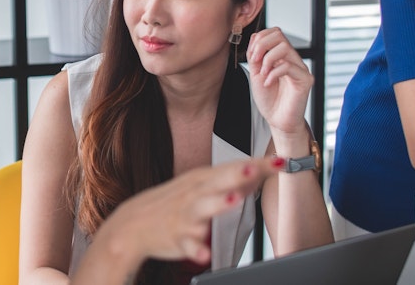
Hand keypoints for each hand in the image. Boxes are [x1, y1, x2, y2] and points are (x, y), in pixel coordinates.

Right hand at [91, 157, 283, 266]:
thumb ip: (230, 181)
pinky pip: (187, 245)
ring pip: (202, 208)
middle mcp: (194, 193)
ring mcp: (185, 215)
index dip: (258, 165)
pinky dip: (195, 249)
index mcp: (202, 179)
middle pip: (218, 181)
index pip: (234, 168)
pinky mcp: (176, 237)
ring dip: (218, 203)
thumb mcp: (199, 186)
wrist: (133, 224)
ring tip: (234, 200)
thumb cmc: (171, 203)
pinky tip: (204, 254)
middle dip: (236, 174)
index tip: (281, 161)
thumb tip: (261, 171)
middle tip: (255, 168)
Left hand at [246, 27, 312, 137]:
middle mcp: (293, 59)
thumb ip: (255, 56)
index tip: (251, 56)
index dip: (260, 39)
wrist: (277, 120)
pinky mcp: (305, 80)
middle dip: (262, 45)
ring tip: (262, 74)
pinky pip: (289, 66)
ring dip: (267, 59)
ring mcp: (300, 68)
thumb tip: (255, 38)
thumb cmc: (269, 99)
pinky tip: (268, 84)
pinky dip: (273, 73)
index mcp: (281, 56)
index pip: (274, 32)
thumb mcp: (256, 74)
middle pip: (279, 34)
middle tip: (255, 61)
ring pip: (284, 47)